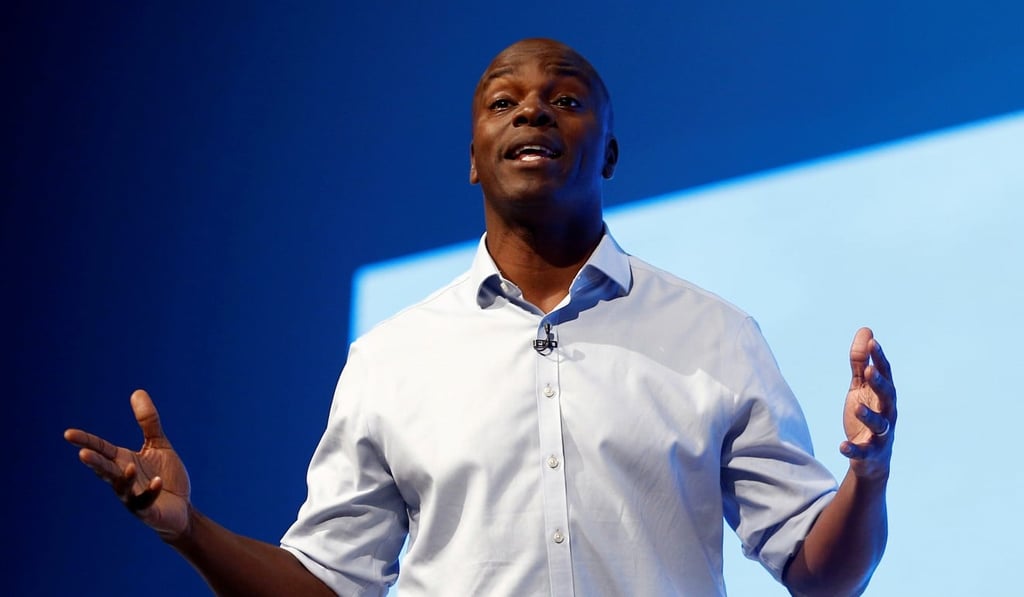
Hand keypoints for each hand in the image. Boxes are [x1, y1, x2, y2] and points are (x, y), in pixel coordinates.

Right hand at [64, 389, 191, 538]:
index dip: (86, 441)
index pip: (101, 449)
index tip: (67, 434)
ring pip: (122, 489)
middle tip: (82, 454)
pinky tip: (158, 482)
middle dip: (95, 463)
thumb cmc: (166, 476)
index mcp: (123, 462)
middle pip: (105, 470)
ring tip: (129, 468)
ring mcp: (133, 497)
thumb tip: (137, 391)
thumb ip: (148, 422)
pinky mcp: (147, 510)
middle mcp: (123, 479)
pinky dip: (151, 491)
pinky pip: (146, 501)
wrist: (181, 509)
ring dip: (124, 479)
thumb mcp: (158, 445)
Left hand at [840, 327, 896, 479]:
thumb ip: (861, 363)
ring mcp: (880, 435)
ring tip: (857, 407)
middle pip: (887, 397)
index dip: (880, 359)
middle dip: (880, 384)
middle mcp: (887, 414)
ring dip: (869, 415)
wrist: (871, 460)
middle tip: (870, 371)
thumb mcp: (860, 388)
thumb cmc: (866, 417)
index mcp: (884, 397)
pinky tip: (841, 446)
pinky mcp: (869, 454)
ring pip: (879, 425)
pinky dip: (852, 449)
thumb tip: (867, 331)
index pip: (885, 375)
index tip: (873, 342)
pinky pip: (862, 452)